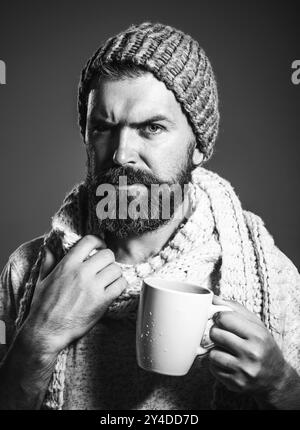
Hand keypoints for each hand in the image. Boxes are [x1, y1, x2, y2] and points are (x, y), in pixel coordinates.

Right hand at [21, 235, 126, 355]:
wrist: (46, 331)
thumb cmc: (43, 307)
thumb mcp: (41, 280)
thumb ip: (48, 262)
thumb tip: (49, 249)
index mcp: (68, 264)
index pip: (89, 241)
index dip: (98, 242)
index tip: (100, 248)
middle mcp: (82, 272)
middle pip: (108, 254)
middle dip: (108, 260)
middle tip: (105, 268)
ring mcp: (93, 287)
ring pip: (116, 269)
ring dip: (115, 274)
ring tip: (109, 280)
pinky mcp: (101, 301)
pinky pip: (120, 285)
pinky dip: (120, 286)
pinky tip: (113, 290)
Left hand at [208, 296, 289, 401]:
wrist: (275, 377)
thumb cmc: (262, 346)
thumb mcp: (256, 325)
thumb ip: (235, 309)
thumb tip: (213, 298)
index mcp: (257, 335)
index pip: (224, 318)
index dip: (219, 317)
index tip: (221, 320)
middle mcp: (252, 353)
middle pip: (215, 334)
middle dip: (216, 332)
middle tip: (223, 335)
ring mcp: (244, 371)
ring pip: (212, 353)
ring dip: (215, 350)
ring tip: (226, 350)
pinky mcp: (236, 384)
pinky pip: (213, 368)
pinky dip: (216, 364)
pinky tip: (227, 362)